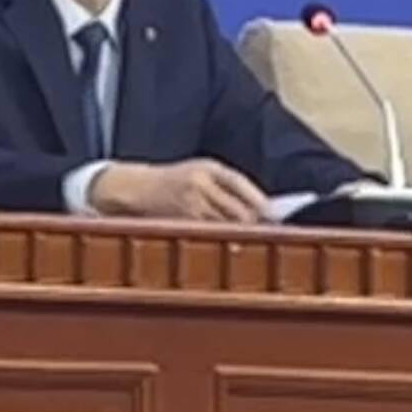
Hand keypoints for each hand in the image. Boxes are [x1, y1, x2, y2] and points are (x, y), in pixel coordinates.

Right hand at [91, 156, 272, 224]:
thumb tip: (262, 209)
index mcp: (208, 167)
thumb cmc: (176, 180)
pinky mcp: (182, 221)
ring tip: (252, 240)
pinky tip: (230, 244)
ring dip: (241, 234)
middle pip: (237, 209)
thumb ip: (227, 185)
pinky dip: (224, 239)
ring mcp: (190, 204)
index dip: (259, 201)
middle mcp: (199, 183)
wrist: (138, 187)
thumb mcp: (201, 171)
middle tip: (268, 231)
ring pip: (227, 225)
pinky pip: (211, 234)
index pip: (241, 183)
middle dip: (254, 222)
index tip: (274, 214)